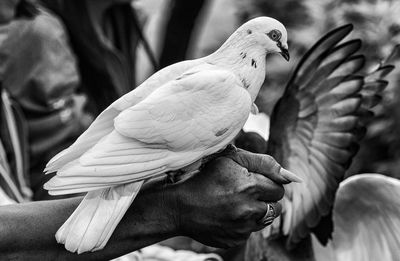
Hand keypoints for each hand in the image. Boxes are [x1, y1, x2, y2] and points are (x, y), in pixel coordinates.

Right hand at [172, 149, 289, 247]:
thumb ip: (262, 163)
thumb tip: (289, 175)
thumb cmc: (205, 179)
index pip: (279, 188)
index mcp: (249, 187)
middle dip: (266, 198)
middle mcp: (249, 210)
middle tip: (247, 192)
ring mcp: (243, 228)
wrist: (181, 207)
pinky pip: (250, 231)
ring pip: (266, 219)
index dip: (267, 183)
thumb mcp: (230, 160)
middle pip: (277, 206)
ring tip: (236, 204)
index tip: (254, 181)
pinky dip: (244, 223)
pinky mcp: (236, 240)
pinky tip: (227, 215)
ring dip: (257, 211)